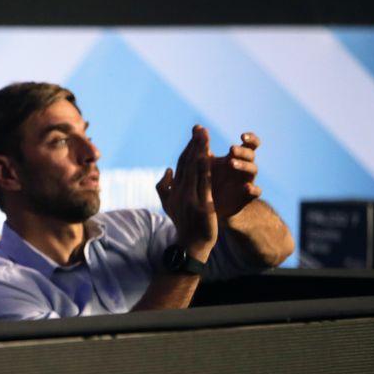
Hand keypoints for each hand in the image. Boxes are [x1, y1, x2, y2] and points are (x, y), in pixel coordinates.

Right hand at [156, 125, 217, 260]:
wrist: (191, 245)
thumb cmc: (183, 224)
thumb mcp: (169, 206)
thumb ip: (164, 187)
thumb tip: (168, 169)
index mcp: (173, 190)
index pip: (181, 164)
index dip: (188, 148)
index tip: (196, 134)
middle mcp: (179, 192)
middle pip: (187, 164)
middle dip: (194, 145)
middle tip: (200, 128)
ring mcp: (190, 199)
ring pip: (194, 170)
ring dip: (199, 151)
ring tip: (204, 136)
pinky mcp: (202, 206)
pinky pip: (204, 184)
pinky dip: (205, 169)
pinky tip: (208, 156)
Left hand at [210, 132, 263, 218]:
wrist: (209, 207)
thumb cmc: (208, 180)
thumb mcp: (204, 162)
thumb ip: (202, 146)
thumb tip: (197, 127)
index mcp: (236, 157)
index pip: (250, 144)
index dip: (251, 138)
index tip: (242, 136)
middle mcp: (244, 167)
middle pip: (251, 155)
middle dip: (242, 151)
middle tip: (231, 149)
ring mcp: (247, 181)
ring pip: (253, 170)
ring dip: (243, 165)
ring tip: (231, 163)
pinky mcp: (247, 197)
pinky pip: (256, 191)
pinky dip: (253, 189)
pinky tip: (246, 187)